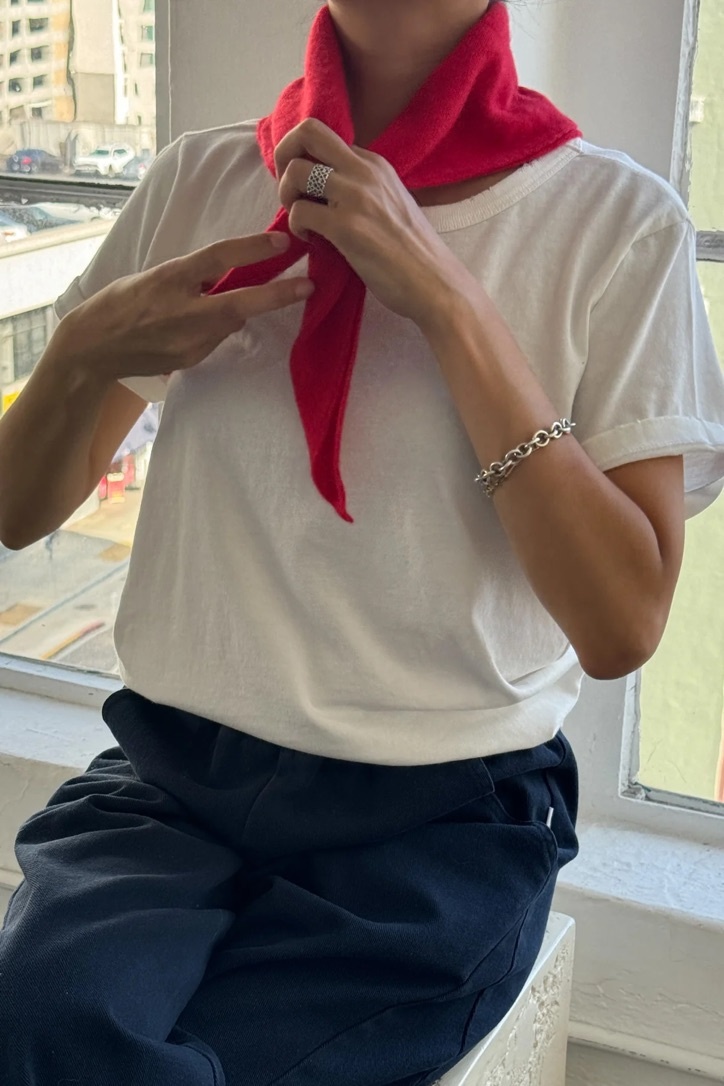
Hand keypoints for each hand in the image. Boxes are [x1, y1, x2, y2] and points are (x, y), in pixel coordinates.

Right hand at [55, 234, 313, 382]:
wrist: (94, 348)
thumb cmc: (122, 303)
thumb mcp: (155, 277)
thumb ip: (194, 277)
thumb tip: (231, 275)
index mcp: (168, 279)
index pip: (216, 258)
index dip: (251, 249)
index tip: (283, 243)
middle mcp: (180, 312)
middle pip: (238, 304)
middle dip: (277, 296)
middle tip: (309, 285)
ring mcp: (187, 342)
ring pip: (230, 323)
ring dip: (243, 311)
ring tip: (241, 300)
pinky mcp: (189, 360)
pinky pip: (216, 339)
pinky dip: (220, 327)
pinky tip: (207, 324)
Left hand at [275, 118, 468, 326]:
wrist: (436, 282)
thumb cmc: (413, 252)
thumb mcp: (391, 202)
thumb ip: (363, 189)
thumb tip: (327, 190)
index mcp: (374, 164)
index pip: (324, 136)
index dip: (304, 157)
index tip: (305, 186)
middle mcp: (365, 171)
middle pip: (307, 132)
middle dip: (284, 156)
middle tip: (289, 191)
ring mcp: (356, 197)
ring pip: (296, 171)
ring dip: (286, 196)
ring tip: (302, 222)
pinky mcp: (347, 227)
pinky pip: (300, 212)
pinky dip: (296, 228)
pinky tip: (311, 241)